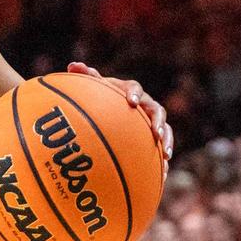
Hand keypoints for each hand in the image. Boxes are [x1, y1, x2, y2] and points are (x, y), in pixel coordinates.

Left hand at [67, 62, 173, 177]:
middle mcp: (145, 105)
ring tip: (165, 155)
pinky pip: (161, 148)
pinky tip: (163, 175)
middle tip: (156, 132)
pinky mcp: (153, 138)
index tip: (131, 102)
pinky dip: (163, 161)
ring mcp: (152, 122)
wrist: (112, 113)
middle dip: (158, 122)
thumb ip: (86, 77)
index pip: (134, 88)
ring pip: (165, 130)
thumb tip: (73, 65)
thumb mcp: (94, 89)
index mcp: (130, 91)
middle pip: (157, 111)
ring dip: (166, 141)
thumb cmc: (101, 99)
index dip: (134, 94)